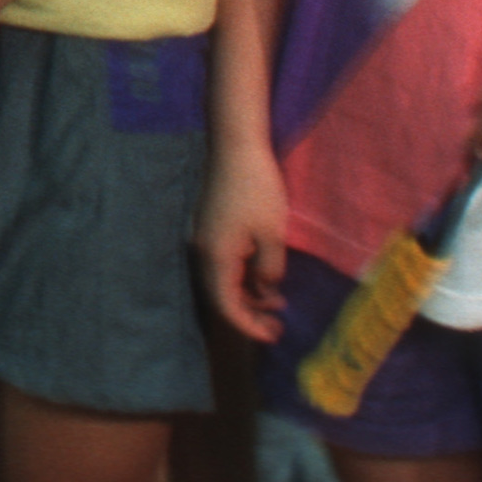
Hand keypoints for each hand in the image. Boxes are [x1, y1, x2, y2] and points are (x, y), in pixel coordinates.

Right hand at [195, 139, 289, 343]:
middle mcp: (202, 251)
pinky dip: (244, 274)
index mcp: (215, 257)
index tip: (273, 336)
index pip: (227, 306)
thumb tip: (266, 288)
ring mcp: (204, 237)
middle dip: (251, 313)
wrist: (236, 145)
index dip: (249, 326)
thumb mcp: (272, 234)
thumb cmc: (257, 189)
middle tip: (279, 323)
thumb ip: (269, 269)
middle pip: (222, 295)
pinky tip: (265, 273)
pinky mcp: (209, 226)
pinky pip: (224, 262)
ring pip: (224, 278)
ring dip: (249, 293)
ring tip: (279, 299)